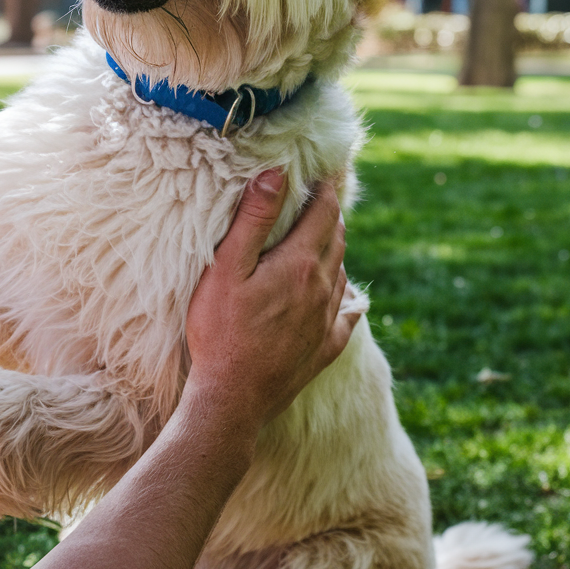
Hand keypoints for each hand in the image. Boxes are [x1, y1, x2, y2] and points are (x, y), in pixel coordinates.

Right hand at [185, 171, 358, 434]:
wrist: (232, 399)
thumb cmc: (220, 329)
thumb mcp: (227, 267)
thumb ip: (253, 219)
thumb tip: (276, 175)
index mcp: (300, 263)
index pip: (325, 212)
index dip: (327, 187)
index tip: (326, 169)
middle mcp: (322, 288)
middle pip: (337, 238)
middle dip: (331, 213)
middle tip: (324, 195)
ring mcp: (325, 321)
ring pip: (341, 272)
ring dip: (335, 249)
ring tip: (325, 236)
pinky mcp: (323, 349)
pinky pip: (346, 316)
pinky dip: (348, 299)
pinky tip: (350, 301)